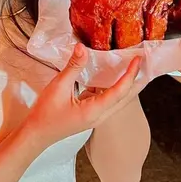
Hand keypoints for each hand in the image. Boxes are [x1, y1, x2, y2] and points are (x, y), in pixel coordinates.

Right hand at [23, 44, 140, 152]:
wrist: (37, 133)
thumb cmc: (46, 114)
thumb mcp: (58, 87)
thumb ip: (73, 67)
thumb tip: (82, 48)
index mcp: (95, 111)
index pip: (119, 91)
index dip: (130, 75)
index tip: (137, 60)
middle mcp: (100, 115)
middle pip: (125, 97)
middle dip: (136, 80)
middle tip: (144, 63)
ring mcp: (96, 115)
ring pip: (117, 98)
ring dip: (125, 83)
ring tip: (131, 66)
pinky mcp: (91, 113)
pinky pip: (107, 99)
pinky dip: (112, 86)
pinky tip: (110, 75)